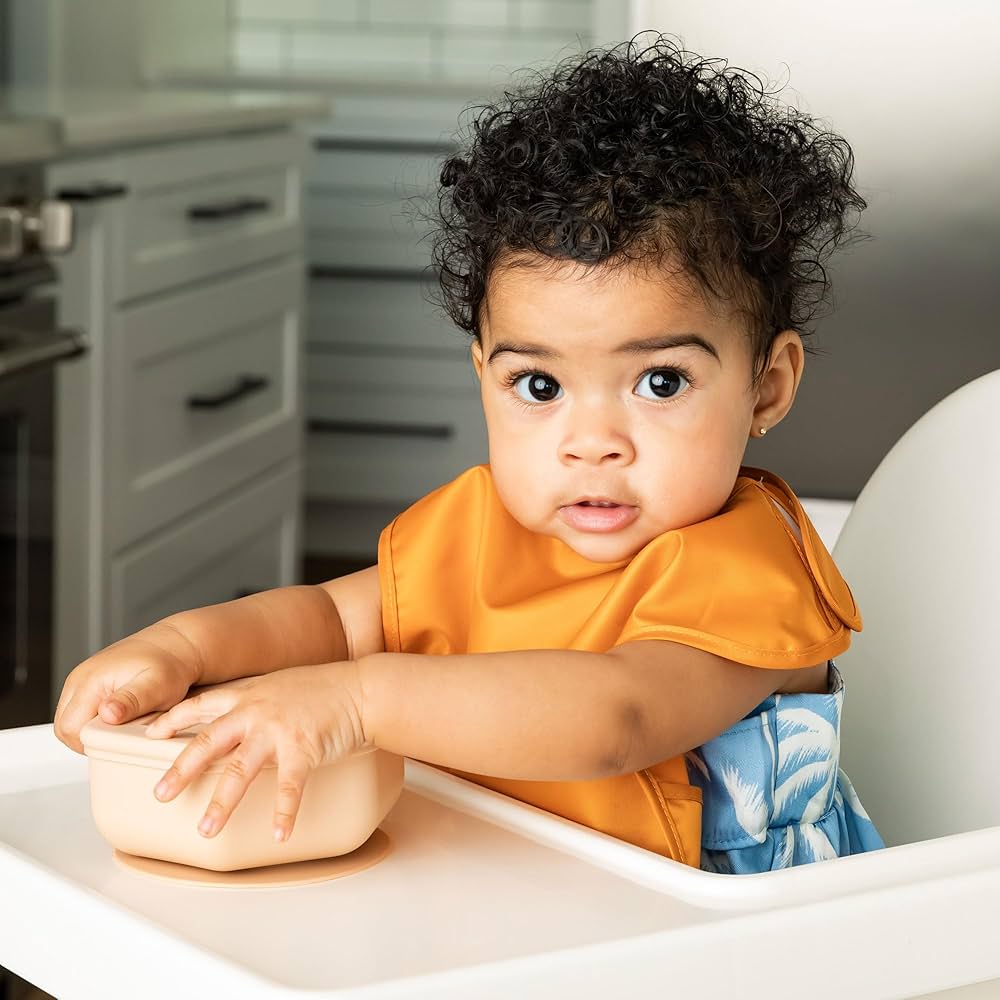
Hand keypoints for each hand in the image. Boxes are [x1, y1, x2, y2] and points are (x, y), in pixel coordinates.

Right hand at [54, 622, 200, 752]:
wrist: (177, 644)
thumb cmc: (171, 664)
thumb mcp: (157, 686)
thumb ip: (131, 701)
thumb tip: (106, 713)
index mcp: (90, 680)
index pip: (69, 728)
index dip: (90, 742)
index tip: (117, 741)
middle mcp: (80, 678)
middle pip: (65, 726)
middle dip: (89, 739)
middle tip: (120, 737)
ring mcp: (83, 680)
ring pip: (71, 720)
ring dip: (92, 730)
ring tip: (122, 726)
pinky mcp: (90, 683)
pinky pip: (82, 711)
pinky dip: (96, 720)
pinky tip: (119, 718)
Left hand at [145, 662, 366, 842]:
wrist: (362, 689)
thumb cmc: (325, 689)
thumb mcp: (280, 686)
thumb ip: (255, 702)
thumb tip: (234, 721)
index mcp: (249, 694)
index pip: (201, 704)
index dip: (173, 719)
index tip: (151, 734)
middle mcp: (257, 711)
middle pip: (208, 742)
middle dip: (180, 769)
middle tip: (160, 794)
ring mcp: (278, 731)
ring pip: (239, 771)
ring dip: (221, 803)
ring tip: (206, 830)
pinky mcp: (304, 749)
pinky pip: (288, 788)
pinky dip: (282, 813)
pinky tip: (278, 834)